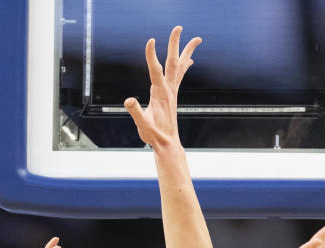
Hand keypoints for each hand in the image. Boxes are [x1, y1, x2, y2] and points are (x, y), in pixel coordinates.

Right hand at [124, 28, 201, 149]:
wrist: (167, 144)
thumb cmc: (154, 135)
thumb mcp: (142, 124)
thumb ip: (136, 111)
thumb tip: (128, 101)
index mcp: (160, 94)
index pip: (155, 70)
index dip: (151, 55)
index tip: (150, 40)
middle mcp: (169, 89)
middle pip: (173, 62)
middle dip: (175, 44)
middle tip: (178, 27)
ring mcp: (172, 91)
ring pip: (180, 66)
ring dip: (187, 51)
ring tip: (196, 38)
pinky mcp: (173, 95)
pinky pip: (180, 75)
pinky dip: (185, 65)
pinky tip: (189, 60)